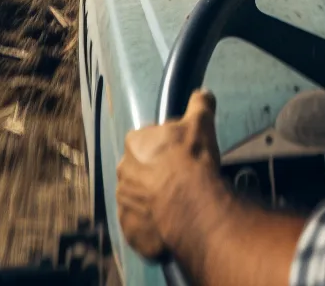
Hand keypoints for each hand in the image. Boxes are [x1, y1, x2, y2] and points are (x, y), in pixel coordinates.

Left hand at [116, 89, 223, 260]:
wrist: (192, 207)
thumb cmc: (193, 160)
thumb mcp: (201, 122)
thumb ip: (199, 104)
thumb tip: (202, 94)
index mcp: (134, 143)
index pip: (144, 140)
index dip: (162, 146)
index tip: (177, 153)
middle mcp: (122, 172)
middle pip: (139, 169)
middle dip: (154, 173)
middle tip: (178, 178)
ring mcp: (124, 203)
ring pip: (138, 198)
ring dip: (151, 199)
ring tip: (176, 203)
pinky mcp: (130, 231)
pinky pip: (140, 225)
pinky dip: (151, 224)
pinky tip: (170, 222)